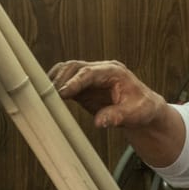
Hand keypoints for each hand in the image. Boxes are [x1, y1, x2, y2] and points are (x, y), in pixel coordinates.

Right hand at [48, 59, 166, 129]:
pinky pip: (66, 81)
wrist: (144, 108)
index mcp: (114, 71)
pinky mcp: (84, 86)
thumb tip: (101, 122)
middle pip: (74, 67)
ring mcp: (91, 76)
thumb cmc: (142, 108)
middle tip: (48, 96)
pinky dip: (56, 87)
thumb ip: (117, 116)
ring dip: (55, 81)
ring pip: (67, 71)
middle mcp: (100, 70)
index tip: (61, 93)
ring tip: (44, 97)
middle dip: (60, 79)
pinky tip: (48, 98)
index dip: (74, 82)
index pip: (89, 72)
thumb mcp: (134, 114)